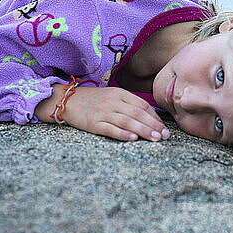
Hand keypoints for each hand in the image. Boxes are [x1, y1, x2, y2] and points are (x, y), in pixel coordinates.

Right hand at [37, 85, 169, 141]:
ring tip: (156, 138)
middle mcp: (113, 102)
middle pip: (137, 113)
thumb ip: (129, 103)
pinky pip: (110, 129)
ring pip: (127, 121)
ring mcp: (103, 112)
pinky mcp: (93, 123)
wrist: (67, 100)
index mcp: (120, 94)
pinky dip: (122, 133)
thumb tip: (149, 115)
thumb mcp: (113, 96)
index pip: (142, 104)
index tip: (164, 127)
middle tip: (165, 135)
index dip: (155, 116)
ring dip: (143, 130)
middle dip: (154, 125)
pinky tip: (133, 138)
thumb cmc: (94, 100)